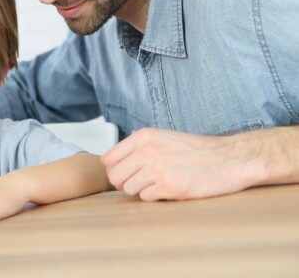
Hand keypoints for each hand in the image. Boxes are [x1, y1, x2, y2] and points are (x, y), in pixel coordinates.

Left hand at [100, 128, 259, 200]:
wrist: (229, 159)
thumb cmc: (195, 150)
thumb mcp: (162, 138)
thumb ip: (135, 147)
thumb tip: (105, 161)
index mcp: (144, 136)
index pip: (109, 159)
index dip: (115, 170)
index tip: (127, 173)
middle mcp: (148, 150)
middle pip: (115, 176)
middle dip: (125, 183)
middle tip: (144, 182)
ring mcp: (158, 168)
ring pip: (129, 189)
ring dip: (141, 190)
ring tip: (159, 183)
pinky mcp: (169, 186)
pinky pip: (146, 198)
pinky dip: (155, 197)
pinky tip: (170, 189)